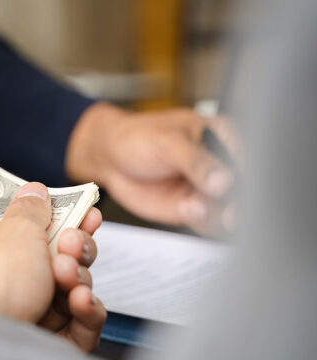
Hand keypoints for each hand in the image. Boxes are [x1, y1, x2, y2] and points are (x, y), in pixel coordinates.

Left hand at [0, 183, 106, 352]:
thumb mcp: (13, 230)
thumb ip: (29, 210)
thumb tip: (34, 191)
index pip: (23, 236)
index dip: (57, 222)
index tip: (86, 213)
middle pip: (51, 263)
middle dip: (72, 251)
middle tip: (71, 243)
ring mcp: (20, 320)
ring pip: (68, 294)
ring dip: (77, 278)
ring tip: (68, 275)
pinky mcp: (42, 347)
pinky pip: (76, 327)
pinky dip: (85, 312)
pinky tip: (82, 301)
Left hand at [66, 102, 235, 232]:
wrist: (110, 158)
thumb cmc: (137, 138)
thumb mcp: (166, 142)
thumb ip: (195, 161)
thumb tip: (223, 180)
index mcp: (223, 136)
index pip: (248, 159)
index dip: (249, 176)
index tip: (239, 188)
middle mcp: (221, 164)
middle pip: (244, 188)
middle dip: (239, 203)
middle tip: (230, 213)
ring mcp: (209, 188)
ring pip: (229, 209)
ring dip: (219, 215)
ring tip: (195, 207)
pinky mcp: (195, 208)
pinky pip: (210, 222)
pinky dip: (204, 222)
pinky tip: (188, 211)